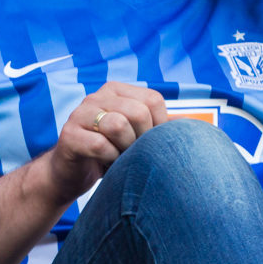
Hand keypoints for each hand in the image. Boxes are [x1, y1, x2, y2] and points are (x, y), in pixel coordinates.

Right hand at [36, 83, 170, 203]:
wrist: (70, 173)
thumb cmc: (109, 153)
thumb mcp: (136, 136)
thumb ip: (159, 126)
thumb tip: (194, 125)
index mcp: (116, 90)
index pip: (153, 100)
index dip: (160, 126)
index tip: (149, 143)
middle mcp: (96, 97)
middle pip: (138, 112)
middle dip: (142, 139)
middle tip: (134, 153)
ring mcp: (79, 114)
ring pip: (118, 125)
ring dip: (125, 150)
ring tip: (120, 158)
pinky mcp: (69, 135)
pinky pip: (101, 146)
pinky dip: (111, 160)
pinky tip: (107, 164)